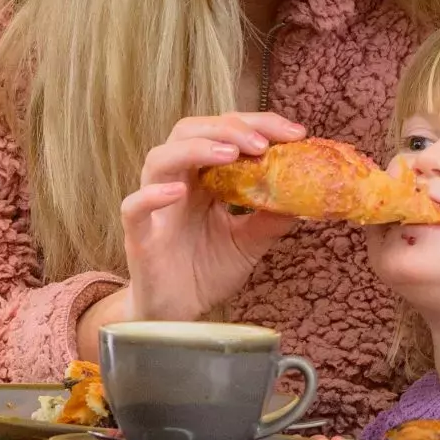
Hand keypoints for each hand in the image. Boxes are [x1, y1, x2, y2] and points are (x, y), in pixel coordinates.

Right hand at [117, 112, 310, 325]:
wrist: (178, 315)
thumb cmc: (207, 272)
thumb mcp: (249, 243)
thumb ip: (271, 219)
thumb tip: (305, 198)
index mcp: (203, 177)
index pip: (225, 133)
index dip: (258, 125)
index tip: (295, 133)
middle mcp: (177, 181)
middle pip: (190, 131)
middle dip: (229, 129)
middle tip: (263, 143)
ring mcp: (155, 206)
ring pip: (160, 157)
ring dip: (196, 149)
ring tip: (231, 155)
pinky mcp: (138, 235)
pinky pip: (134, 206)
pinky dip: (153, 195)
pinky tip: (179, 192)